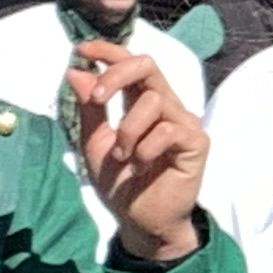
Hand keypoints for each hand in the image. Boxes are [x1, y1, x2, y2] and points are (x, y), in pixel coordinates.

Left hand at [69, 43, 208, 261]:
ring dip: (127, 130)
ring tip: (122, 157)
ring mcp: (183, 122)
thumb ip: (89, 109)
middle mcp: (166, 106)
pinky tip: (141, 166)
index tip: (81, 50)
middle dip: (116, 76)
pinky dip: (145, 148)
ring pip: (152, 101)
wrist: (140, 222)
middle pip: (146, 65)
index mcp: (141, 103)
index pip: (130, 64)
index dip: (108, 51)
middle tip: (97, 99)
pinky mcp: (196, 142)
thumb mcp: (94, 142)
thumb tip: (75, 72)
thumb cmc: (121, 185)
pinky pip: (167, 130)